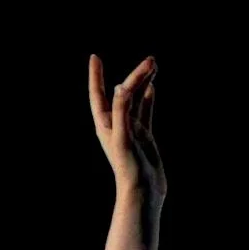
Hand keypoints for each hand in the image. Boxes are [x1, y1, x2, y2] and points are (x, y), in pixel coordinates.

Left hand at [89, 54, 162, 201]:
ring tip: (153, 64)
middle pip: (123, 93)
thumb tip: (121, 86)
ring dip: (143, 82)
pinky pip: (145, 111)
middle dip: (135, 75)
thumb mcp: (123, 138)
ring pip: (136, 99)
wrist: (143, 192)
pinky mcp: (144, 135)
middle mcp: (116, 125)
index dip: (96, 76)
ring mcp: (131, 129)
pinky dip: (148, 97)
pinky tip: (152, 86)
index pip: (98, 95)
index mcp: (105, 125)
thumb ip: (121, 112)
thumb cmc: (129, 168)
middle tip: (151, 60)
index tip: (95, 57)